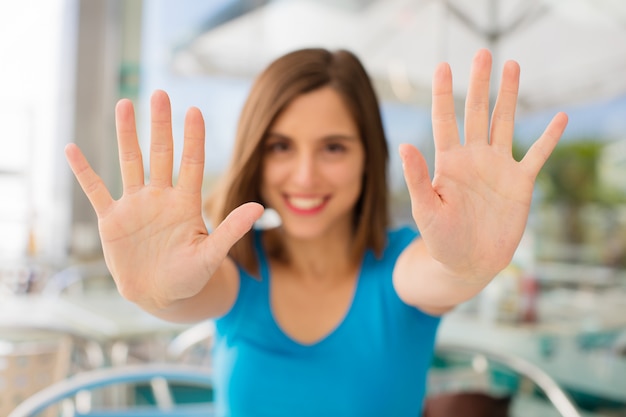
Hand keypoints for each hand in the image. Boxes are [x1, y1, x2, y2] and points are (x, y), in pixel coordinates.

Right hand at [65, 90, 262, 307]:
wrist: (161, 296)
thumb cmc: (190, 276)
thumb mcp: (211, 256)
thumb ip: (230, 230)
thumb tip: (258, 208)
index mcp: (186, 204)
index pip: (192, 163)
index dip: (193, 138)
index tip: (194, 111)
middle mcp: (161, 197)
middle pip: (161, 154)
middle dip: (160, 125)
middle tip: (160, 94)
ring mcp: (135, 206)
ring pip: (130, 162)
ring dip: (127, 135)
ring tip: (125, 104)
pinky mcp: (112, 220)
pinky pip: (96, 191)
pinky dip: (83, 172)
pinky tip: (72, 149)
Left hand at [399, 49, 567, 279]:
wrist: (469, 263)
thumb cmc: (441, 239)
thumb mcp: (425, 210)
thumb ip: (417, 178)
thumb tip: (405, 145)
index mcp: (448, 162)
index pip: (445, 120)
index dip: (444, 93)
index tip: (442, 67)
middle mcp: (473, 158)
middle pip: (476, 112)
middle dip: (479, 83)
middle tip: (483, 53)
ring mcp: (497, 167)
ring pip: (504, 123)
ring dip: (509, 97)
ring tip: (512, 66)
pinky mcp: (520, 183)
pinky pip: (537, 155)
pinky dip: (549, 138)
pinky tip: (560, 118)